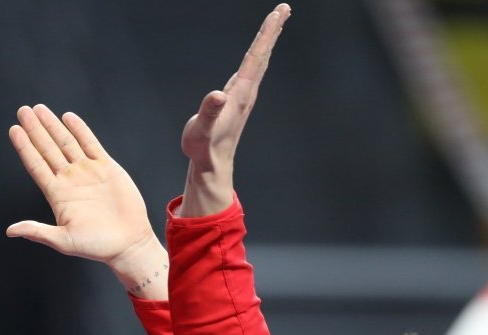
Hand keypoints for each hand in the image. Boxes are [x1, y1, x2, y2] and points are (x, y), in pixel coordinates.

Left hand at [6, 105, 166, 297]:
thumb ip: (38, 232)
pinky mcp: (107, 167)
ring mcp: (87, 171)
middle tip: (23, 110)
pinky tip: (68, 117)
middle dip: (35, 129)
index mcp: (57, 194)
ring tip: (39, 109)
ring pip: (66, 142)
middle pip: (48, 149)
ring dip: (53, 125)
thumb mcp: (63, 241)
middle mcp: (69, 179)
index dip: (25, 147)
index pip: (36, 165)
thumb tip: (10, 231)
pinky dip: (80, 129)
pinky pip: (90, 143)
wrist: (127, 243)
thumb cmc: (96, 246)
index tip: (14, 130)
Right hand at [180, 5, 288, 216]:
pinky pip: (252, 70)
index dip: (266, 34)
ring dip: (267, 41)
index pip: (256, 56)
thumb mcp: (202, 130)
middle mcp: (247, 91)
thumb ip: (209, 112)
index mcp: (240, 93)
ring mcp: (244, 95)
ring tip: (275, 24)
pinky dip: (258, 55)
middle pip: (263, 54)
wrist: (212, 165)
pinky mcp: (238, 100)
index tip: (278, 14)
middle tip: (285, 8)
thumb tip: (218, 95)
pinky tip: (257, 54)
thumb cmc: (204, 148)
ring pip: (260, 61)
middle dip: (273, 30)